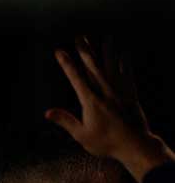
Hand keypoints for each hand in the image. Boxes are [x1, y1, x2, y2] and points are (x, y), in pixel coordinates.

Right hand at [46, 38, 153, 161]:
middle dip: (85, 51)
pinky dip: (125, 63)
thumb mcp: (81, 135)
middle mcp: (105, 92)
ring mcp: (119, 91)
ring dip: (108, 51)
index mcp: (90, 101)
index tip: (59, 52)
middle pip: (93, 67)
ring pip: (112, 67)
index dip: (66, 63)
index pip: (75, 78)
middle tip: (80, 37)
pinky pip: (128, 74)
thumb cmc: (106, 142)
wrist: (135, 145)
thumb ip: (65, 120)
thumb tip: (48, 112)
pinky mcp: (131, 94)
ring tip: (105, 38)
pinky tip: (124, 54)